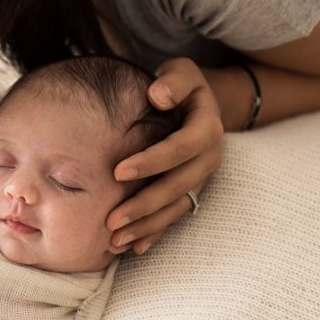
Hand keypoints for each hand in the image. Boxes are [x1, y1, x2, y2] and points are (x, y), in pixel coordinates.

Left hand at [106, 58, 222, 253]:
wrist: (197, 103)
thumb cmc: (180, 85)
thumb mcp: (181, 71)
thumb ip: (173, 81)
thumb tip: (157, 95)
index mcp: (207, 129)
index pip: (180, 148)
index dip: (152, 161)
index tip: (117, 171)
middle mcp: (208, 159)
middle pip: (178, 186)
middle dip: (145, 205)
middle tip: (112, 220)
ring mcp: (200, 180)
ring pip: (176, 208)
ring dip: (147, 226)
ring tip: (115, 240)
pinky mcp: (191, 192)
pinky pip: (174, 216)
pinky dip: (156, 233)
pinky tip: (134, 248)